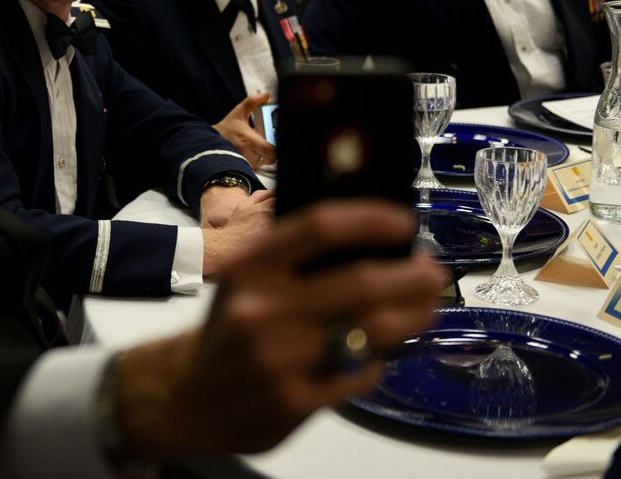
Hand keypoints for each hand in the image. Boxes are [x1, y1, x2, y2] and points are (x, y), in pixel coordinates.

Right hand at [116, 198, 444, 458]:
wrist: (188, 396)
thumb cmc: (231, 328)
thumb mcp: (247, 279)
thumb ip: (296, 257)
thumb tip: (374, 238)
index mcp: (250, 267)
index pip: (319, 227)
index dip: (370, 219)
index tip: (402, 223)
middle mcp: (261, 309)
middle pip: (360, 281)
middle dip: (411, 276)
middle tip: (432, 274)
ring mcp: (278, 358)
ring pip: (371, 330)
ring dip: (411, 316)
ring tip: (423, 308)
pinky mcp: (294, 401)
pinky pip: (360, 373)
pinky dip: (376, 361)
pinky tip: (375, 353)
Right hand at [212, 92, 275, 168]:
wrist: (210, 139)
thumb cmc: (228, 126)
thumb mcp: (239, 111)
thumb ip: (252, 101)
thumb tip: (266, 94)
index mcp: (247, 136)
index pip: (268, 148)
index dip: (276, 148)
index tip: (278, 142)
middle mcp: (245, 151)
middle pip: (269, 159)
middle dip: (273, 153)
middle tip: (273, 145)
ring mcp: (243, 160)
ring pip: (262, 163)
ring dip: (265, 157)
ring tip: (263, 149)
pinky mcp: (240, 165)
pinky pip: (255, 167)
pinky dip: (258, 162)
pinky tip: (256, 154)